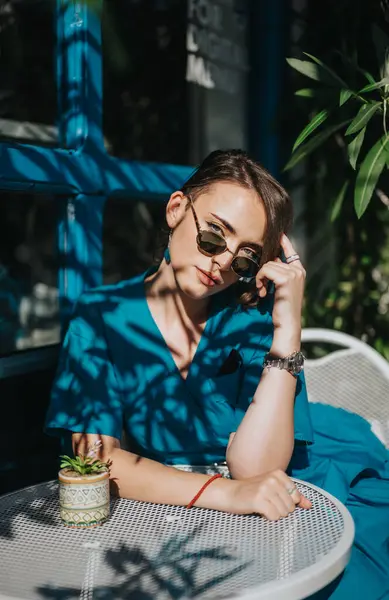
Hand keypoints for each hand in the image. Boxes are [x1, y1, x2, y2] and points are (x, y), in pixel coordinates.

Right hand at [229, 469, 311, 519]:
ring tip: (264, 507)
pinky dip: (268, 518)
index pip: (296, 496)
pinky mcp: (259, 500)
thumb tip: (309, 505)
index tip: (275, 498)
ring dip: (274, 514)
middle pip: (290, 506)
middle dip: (281, 510)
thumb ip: (293, 496)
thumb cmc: (253, 491)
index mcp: (278, 474)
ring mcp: (265, 489)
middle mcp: (273, 479)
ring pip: (283, 513)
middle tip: (267, 503)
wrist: (231, 493)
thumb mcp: (274, 489)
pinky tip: (260, 511)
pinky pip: (274, 517)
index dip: (287, 502)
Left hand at [256, 234, 305, 350]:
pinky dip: (260, 280)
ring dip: (260, 278)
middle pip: (272, 259)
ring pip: (267, 265)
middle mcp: (298, 270)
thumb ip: (278, 273)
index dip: (284, 242)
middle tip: (262, 287)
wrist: (287, 323)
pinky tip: (263, 292)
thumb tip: (270, 260)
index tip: (280, 233)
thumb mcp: (281, 287)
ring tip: (263, 291)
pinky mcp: (285, 279)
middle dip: (263, 273)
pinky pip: (265, 271)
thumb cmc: (282, 308)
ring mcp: (293, 274)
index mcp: (299, 271)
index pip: (291, 251)